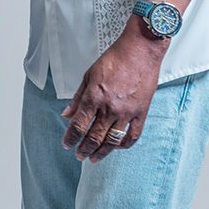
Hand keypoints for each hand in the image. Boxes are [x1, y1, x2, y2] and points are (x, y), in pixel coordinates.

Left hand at [61, 16, 168, 162]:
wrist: (140, 51)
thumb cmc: (114, 58)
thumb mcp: (89, 74)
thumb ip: (78, 97)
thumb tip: (67, 114)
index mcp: (94, 96)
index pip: (78, 125)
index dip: (71, 138)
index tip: (67, 144)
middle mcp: (109, 107)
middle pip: (94, 137)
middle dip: (84, 149)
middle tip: (79, 155)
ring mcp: (127, 112)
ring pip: (112, 141)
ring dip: (101, 152)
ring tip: (94, 158)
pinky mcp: (141, 113)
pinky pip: (132, 136)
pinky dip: (123, 145)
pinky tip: (116, 147)